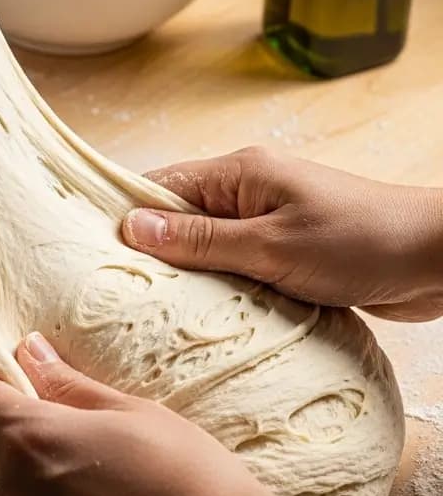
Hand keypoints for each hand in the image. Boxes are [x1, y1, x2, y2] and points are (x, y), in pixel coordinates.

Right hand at [122, 147, 442, 320]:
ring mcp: (268, 223)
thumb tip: (131, 225)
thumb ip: (201, 240)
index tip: (87, 256)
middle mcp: (248, 193)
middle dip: (150, 255)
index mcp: (239, 174)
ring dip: (188, 278)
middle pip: (178, 219)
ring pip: (207, 249)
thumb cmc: (359, 242)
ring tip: (148, 317)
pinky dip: (220, 291)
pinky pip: (237, 269)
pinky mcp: (288, 254)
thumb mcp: (272, 246)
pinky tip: (203, 321)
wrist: (436, 258)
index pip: (159, 187)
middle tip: (113, 299)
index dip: (122, 217)